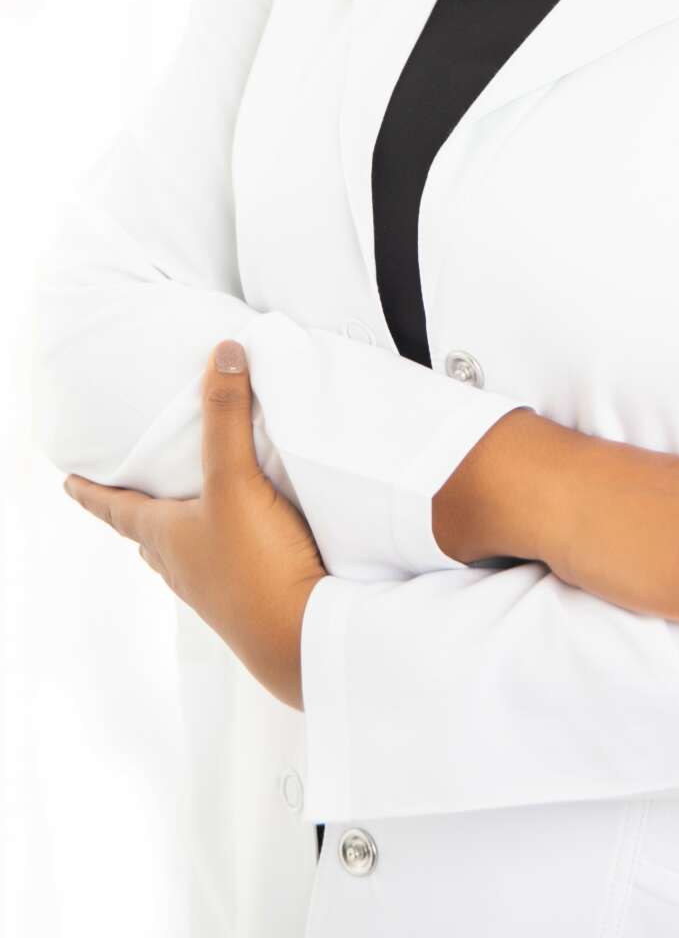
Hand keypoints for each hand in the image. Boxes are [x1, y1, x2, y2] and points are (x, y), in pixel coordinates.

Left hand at [61, 340, 328, 711]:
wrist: (302, 634)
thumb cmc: (256, 565)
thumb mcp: (236, 482)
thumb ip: (228, 417)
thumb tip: (223, 353)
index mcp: (166, 537)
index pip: (116, 510)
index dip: (92, 493)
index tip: (68, 483)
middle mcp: (183, 565)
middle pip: (147, 535)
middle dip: (136, 514)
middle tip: (127, 498)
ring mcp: (215, 588)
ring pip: (184, 555)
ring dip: (180, 534)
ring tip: (185, 517)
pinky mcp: (251, 597)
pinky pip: (225, 565)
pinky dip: (223, 548)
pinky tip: (244, 543)